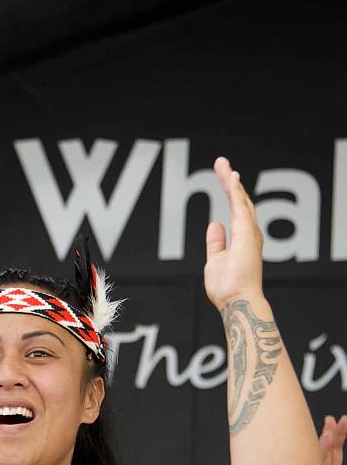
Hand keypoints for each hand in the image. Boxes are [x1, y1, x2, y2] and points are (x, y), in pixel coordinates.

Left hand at [204, 157, 264, 310]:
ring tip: (222, 164)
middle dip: (230, 181)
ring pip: (240, 199)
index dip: (230, 193)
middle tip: (221, 163)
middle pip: (239, 200)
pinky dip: (235, 190)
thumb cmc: (227, 288)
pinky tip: (231, 177)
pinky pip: (240, 206)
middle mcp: (249, 233)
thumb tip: (214, 224)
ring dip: (230, 181)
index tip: (224, 178)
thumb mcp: (215, 261)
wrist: (236, 301)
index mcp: (242, 239)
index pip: (236, 211)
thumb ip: (216, 243)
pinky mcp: (246, 232)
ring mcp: (249, 232)